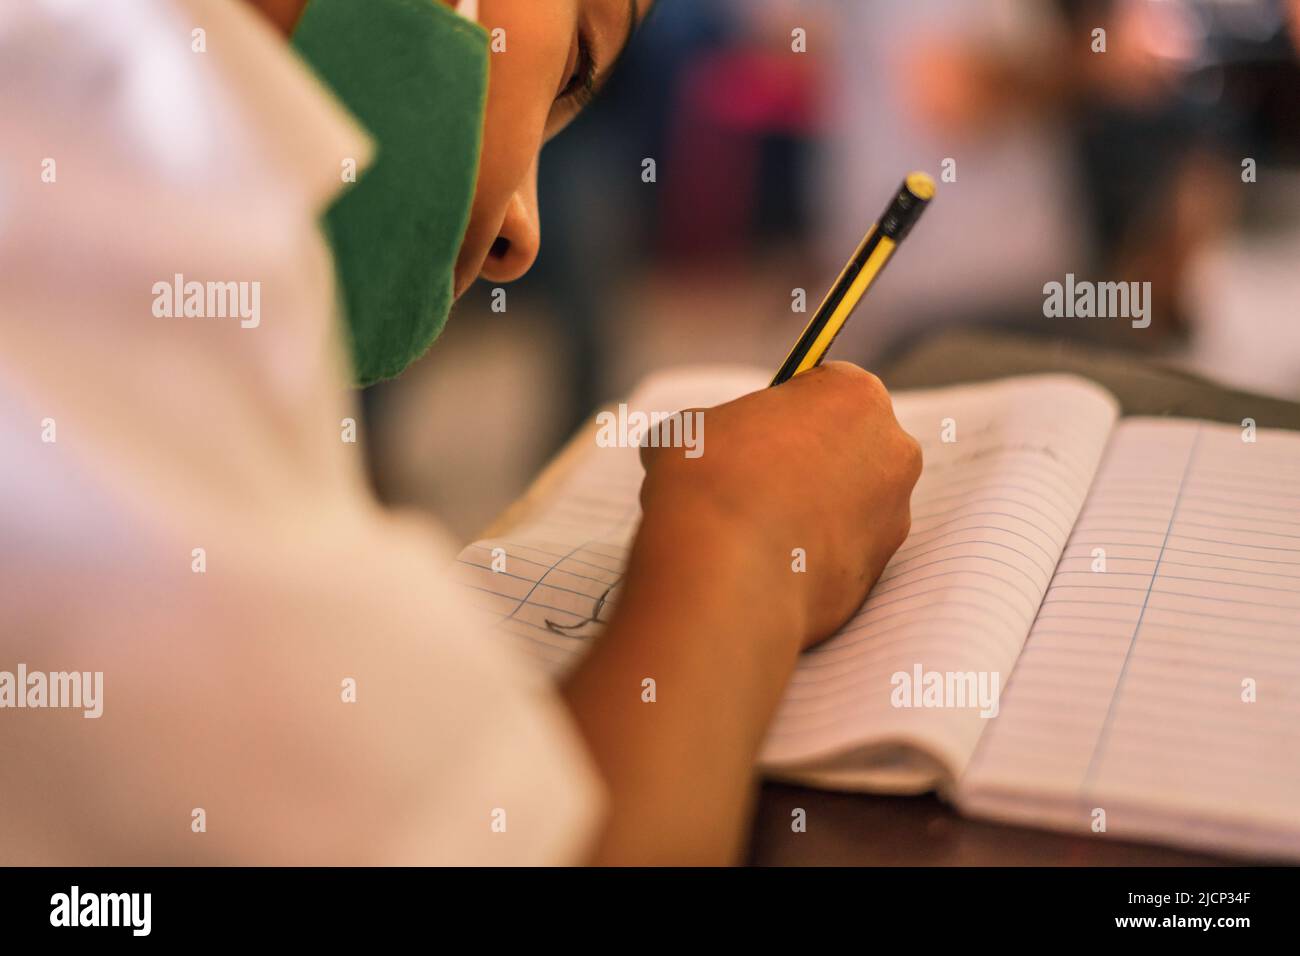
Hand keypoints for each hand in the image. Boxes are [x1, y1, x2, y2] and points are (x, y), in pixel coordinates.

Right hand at [638, 362, 921, 648]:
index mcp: (856, 394)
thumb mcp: (688, 428)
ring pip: (850, 506)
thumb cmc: (709, 482)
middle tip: (754, 481)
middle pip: (848, 447)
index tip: (757, 430)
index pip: (826, 388)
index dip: (785, 410)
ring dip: (813, 512)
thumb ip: (714, 428)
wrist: (726, 577)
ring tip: (754, 531)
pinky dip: (810, 559)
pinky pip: (840, 557)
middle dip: (810, 460)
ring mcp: (892, 519)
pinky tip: (765, 566)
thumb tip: (700, 446)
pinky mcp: (877, 577)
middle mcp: (893, 452)